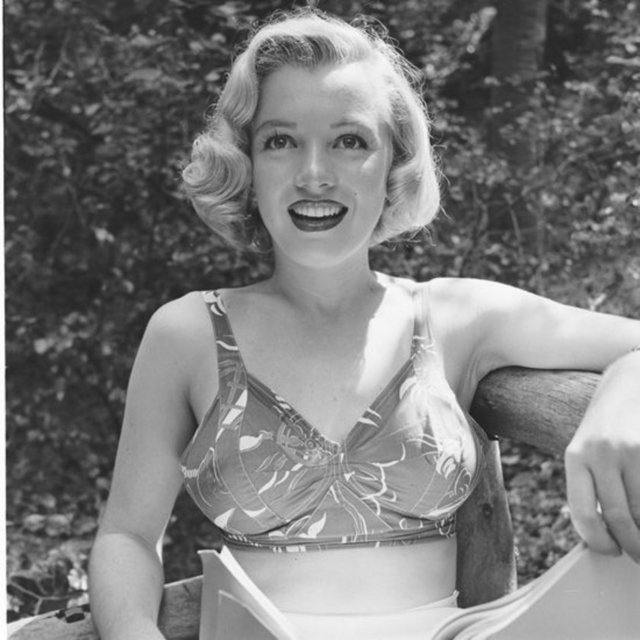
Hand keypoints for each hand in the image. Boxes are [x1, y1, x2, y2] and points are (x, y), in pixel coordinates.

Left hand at [565, 352, 639, 561]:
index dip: (598, 541)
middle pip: (620, 519)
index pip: (583, 513)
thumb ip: (590, 482)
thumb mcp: (588, 445)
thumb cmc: (609, 421)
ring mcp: (631, 450)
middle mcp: (601, 453)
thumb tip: (602, 529)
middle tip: (637, 554)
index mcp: (576, 456)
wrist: (632, 377)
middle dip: (633, 546)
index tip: (610, 550)